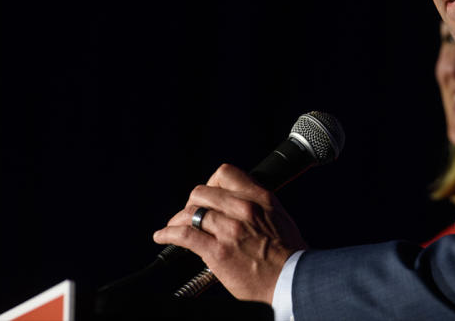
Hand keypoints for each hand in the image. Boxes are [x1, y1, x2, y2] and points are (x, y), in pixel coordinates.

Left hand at [152, 163, 306, 303]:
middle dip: (192, 203)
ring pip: (190, 212)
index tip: (208, 194)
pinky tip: (162, 237)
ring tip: (172, 226)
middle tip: (189, 214)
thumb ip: (258, 204)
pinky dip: (168, 234)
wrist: (292, 279)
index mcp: (260, 198)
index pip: (225, 174)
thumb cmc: (289, 253)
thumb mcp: (279, 215)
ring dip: (177, 220)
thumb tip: (237, 200)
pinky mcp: (217, 252)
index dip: (211, 183)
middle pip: (201, 192)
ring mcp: (228, 230)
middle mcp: (242, 209)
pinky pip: (184, 236)